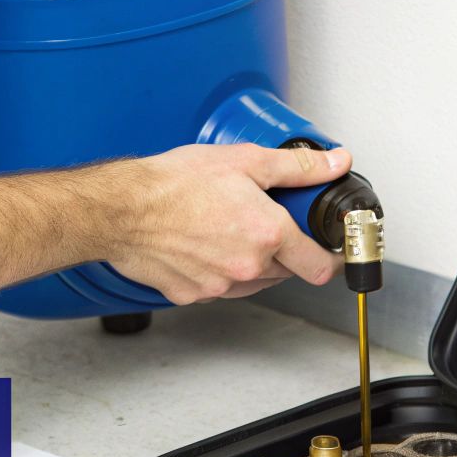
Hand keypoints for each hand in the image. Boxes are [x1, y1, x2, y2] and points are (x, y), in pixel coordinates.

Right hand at [106, 144, 349, 304]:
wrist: (121, 209)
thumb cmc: (173, 183)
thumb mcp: (244, 160)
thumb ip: (298, 166)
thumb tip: (335, 162)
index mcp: (267, 235)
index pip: (320, 266)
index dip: (331, 258)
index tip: (330, 250)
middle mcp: (247, 267)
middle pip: (287, 271)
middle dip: (284, 249)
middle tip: (264, 220)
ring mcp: (219, 286)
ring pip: (253, 281)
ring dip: (252, 260)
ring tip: (227, 227)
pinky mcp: (192, 295)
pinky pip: (219, 286)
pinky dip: (218, 269)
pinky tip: (202, 243)